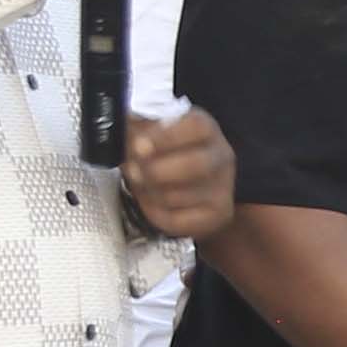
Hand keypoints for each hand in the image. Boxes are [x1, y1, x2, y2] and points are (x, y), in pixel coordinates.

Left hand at [118, 106, 236, 242]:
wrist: (195, 182)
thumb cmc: (168, 151)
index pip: (197, 127)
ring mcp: (223, 188)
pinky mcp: (217, 215)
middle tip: (133, 170)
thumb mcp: (156, 130)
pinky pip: (176, 219)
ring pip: (177, 196)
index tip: (139, 144)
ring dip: (148, 192)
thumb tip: (123, 126)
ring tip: (139, 184)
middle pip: (195, 165)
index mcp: (207, 129)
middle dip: (155, 170)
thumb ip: (139, 127)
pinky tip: (150, 201)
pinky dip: (154, 212)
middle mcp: (221, 157)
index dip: (165, 136)